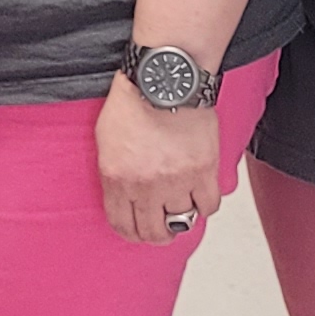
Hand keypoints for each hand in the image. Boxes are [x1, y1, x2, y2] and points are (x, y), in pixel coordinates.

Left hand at [96, 75, 220, 245]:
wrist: (164, 80)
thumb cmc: (133, 102)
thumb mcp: (105, 140)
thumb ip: (113, 173)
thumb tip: (123, 196)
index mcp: (117, 179)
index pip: (123, 225)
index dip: (132, 234)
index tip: (138, 232)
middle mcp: (145, 186)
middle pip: (153, 232)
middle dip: (157, 235)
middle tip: (163, 229)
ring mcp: (176, 181)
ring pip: (182, 222)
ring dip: (182, 220)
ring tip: (182, 210)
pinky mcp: (203, 171)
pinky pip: (208, 206)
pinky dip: (204, 206)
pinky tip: (199, 196)